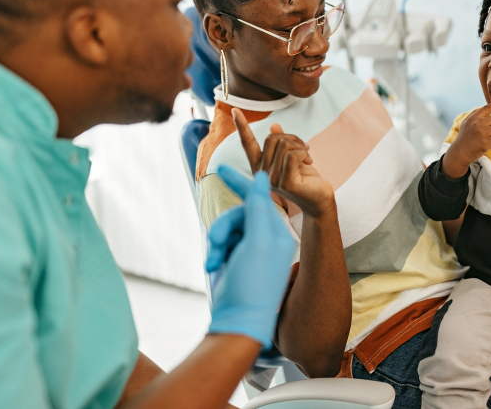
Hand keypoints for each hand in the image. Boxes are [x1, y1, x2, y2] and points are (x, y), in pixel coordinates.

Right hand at [206, 166, 295, 348]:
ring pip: (227, 230)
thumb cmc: (252, 283)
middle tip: (216, 242)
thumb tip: (264, 177)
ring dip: (216, 241)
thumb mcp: (258, 242)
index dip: (240, 183)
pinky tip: (213, 266)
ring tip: (213, 260)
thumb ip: (259, 207)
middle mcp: (267, 241)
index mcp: (278, 234)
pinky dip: (214, 253)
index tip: (220, 168)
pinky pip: (221, 245)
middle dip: (223, 226)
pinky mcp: (236, 263)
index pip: (259, 199)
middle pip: (238, 215)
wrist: (239, 322)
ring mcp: (251, 253)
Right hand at [232, 108, 334, 216]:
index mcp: (260, 166)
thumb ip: (281, 144)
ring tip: (307, 158)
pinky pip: (292, 155)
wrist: (319, 201)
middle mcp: (262, 173)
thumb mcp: (293, 157)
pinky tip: (309, 162)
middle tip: (304, 148)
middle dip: (292, 138)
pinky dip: (304, 153)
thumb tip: (274, 126)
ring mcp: (272, 180)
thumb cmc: (306, 179)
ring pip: (283, 145)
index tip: (234, 109)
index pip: (247, 143)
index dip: (241, 126)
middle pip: (271, 138)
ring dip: (301, 146)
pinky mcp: (285, 183)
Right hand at [441, 101, 490, 178]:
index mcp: (473, 118)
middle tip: (489, 134)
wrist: (459, 153)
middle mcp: (478, 123)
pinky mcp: (486, 143)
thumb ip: (474, 115)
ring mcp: (482, 133)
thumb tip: (487, 108)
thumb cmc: (465, 138)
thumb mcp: (466, 124)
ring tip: (487, 141)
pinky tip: (490, 147)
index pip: (487, 108)